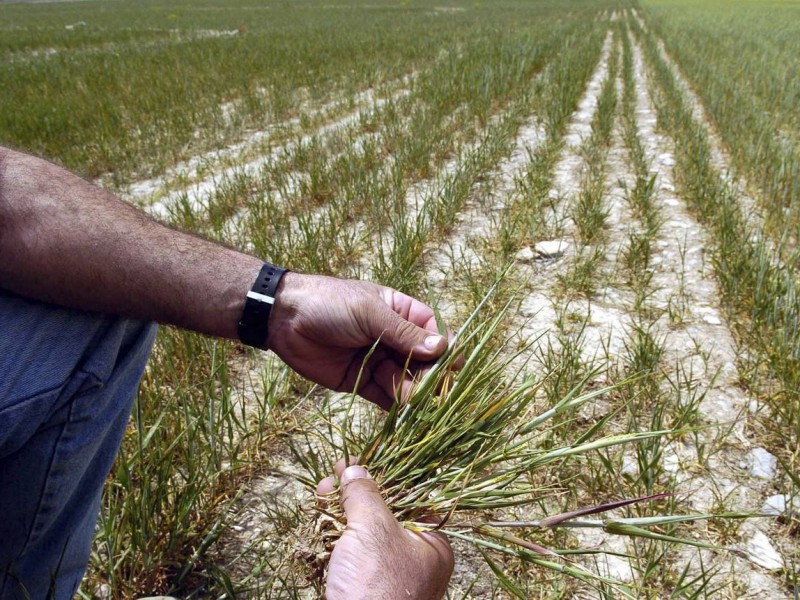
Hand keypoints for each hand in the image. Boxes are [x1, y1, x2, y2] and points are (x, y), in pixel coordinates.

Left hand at [267, 273, 449, 408]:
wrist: (284, 318)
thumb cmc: (330, 304)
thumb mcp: (369, 313)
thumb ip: (403, 333)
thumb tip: (440, 348)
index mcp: (400, 313)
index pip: (433, 331)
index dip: (445, 348)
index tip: (454, 365)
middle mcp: (393, 339)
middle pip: (422, 361)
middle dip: (429, 376)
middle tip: (433, 390)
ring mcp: (378, 361)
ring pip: (405, 381)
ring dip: (412, 392)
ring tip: (413, 399)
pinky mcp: (361, 382)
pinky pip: (384, 397)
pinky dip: (395, 407)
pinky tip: (404, 413)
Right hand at [317, 461, 453, 599]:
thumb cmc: (377, 588)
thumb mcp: (374, 531)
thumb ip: (365, 496)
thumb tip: (356, 470)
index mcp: (431, 544)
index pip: (409, 497)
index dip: (383, 474)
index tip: (357, 460)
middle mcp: (413, 559)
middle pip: (383, 513)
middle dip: (355, 492)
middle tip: (332, 477)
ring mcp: (386, 576)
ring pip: (363, 534)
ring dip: (340, 511)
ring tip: (321, 495)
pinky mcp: (361, 589)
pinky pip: (349, 555)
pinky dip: (334, 537)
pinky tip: (320, 523)